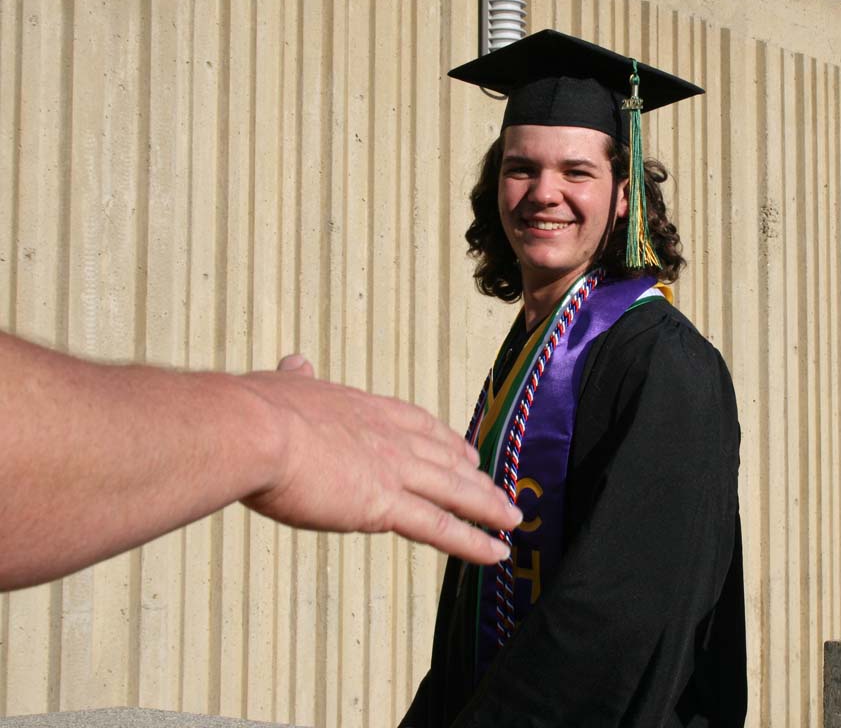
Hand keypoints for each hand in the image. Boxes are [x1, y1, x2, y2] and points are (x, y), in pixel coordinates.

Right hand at [237, 354, 520, 564]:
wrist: (252, 430)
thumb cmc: (256, 409)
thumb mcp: (283, 384)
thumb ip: (296, 379)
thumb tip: (295, 362)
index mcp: (365, 409)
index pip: (418, 425)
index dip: (446, 440)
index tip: (466, 450)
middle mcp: (390, 438)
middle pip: (445, 460)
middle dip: (475, 478)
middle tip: (499, 491)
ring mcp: (392, 471)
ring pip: (454, 492)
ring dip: (487, 508)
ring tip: (513, 521)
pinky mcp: (384, 505)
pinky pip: (440, 527)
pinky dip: (472, 542)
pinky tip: (496, 553)